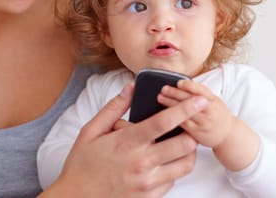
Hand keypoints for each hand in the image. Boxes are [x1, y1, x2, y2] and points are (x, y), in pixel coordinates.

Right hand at [41, 83, 207, 197]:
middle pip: (183, 145)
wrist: (77, 197)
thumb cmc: (82, 163)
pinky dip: (174, 169)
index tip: (198, 100)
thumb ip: (113, 108)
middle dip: (191, 131)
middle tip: (188, 124)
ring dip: (187, 151)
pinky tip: (162, 162)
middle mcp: (141, 163)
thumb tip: (130, 88)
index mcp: (126, 142)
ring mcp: (147, 183)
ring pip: (185, 165)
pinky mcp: (150, 197)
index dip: (184, 109)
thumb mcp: (91, 131)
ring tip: (179, 143)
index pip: (163, 122)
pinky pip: (174, 181)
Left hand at [158, 79, 233, 147]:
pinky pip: (183, 124)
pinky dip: (172, 117)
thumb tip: (184, 82)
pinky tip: (164, 112)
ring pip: (185, 112)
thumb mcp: (214, 100)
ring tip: (160, 98)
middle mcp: (209, 111)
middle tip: (164, 89)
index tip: (178, 82)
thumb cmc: (217, 114)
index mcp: (214, 101)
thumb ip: (201, 92)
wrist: (227, 135)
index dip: (189, 86)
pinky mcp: (196, 133)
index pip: (201, 90)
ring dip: (171, 104)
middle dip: (175, 93)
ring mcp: (203, 123)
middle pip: (191, 100)